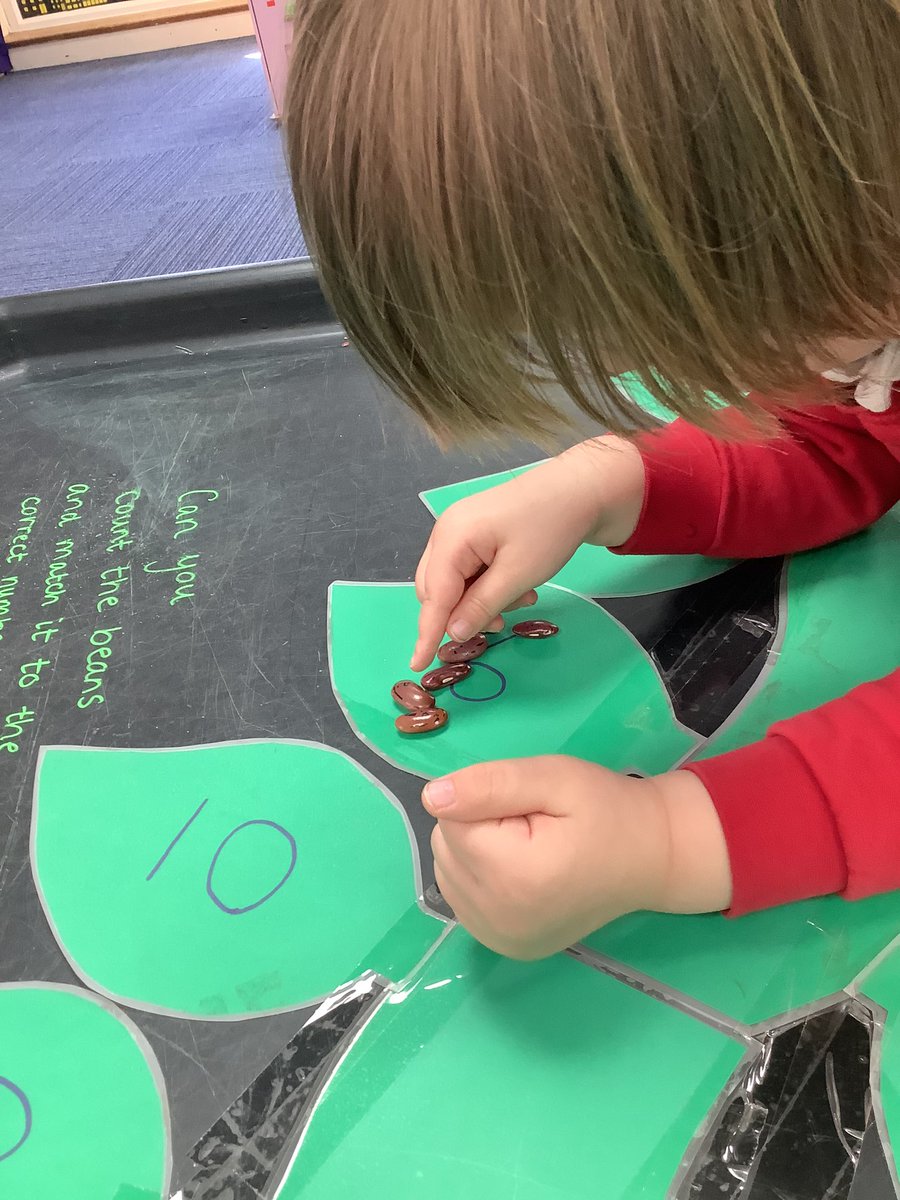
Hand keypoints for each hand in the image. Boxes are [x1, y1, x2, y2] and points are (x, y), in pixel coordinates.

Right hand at [411, 438, 644, 668]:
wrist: (580, 489)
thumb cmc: (549, 529)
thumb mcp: (518, 575)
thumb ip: (481, 605)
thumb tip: (453, 633)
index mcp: (452, 538)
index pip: (433, 596)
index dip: (427, 632)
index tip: (418, 664)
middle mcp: (447, 532)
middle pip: (436, 589)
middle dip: (461, 614)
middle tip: (498, 625)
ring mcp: (460, 529)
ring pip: (454, 582)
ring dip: (479, 601)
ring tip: (520, 600)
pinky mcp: (475, 531)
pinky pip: (469, 569)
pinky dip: (487, 586)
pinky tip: (518, 587)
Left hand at [424, 756, 731, 959]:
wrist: (651, 857)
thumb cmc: (607, 811)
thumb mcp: (554, 778)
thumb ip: (490, 785)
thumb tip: (432, 797)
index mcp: (513, 877)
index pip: (451, 819)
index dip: (486, 799)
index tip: (530, 806)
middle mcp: (499, 920)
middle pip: (446, 846)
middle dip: (479, 824)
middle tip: (534, 824)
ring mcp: (500, 941)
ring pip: (447, 869)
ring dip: (476, 849)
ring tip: (529, 845)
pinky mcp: (503, 948)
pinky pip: (460, 896)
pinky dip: (479, 875)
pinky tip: (519, 869)